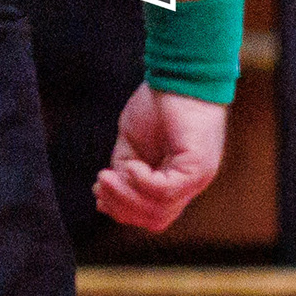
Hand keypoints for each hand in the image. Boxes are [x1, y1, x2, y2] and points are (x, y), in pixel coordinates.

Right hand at [94, 87, 225, 232]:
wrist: (180, 74)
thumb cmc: (159, 103)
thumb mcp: (133, 144)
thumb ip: (125, 170)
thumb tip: (105, 197)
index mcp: (175, 182)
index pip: (151, 216)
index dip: (122, 210)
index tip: (98, 191)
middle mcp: (189, 185)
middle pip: (154, 220)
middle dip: (120, 206)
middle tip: (100, 183)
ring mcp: (196, 178)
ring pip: (158, 210)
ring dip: (125, 196)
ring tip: (106, 175)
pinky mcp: (198, 166)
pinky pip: (166, 191)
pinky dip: (141, 183)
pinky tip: (132, 166)